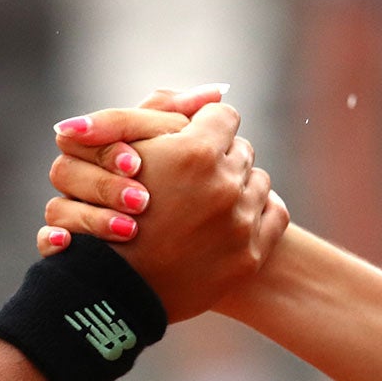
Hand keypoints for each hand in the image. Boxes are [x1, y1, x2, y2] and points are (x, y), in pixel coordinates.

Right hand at [38, 100, 288, 320]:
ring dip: (237, 186)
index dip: (202, 127)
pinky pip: (275, 214)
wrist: (110, 289)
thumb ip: (167, 108)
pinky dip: (257, 213)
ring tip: (206, 202)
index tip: (187, 143)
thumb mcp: (124, 144)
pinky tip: (231, 219)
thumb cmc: (106, 206)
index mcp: (195, 152)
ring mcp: (240, 223)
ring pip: (259, 181)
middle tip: (192, 177)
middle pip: (241, 149)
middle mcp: (224, 186)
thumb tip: (219, 91)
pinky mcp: (249, 256)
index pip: (222, 115)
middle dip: (219, 159)